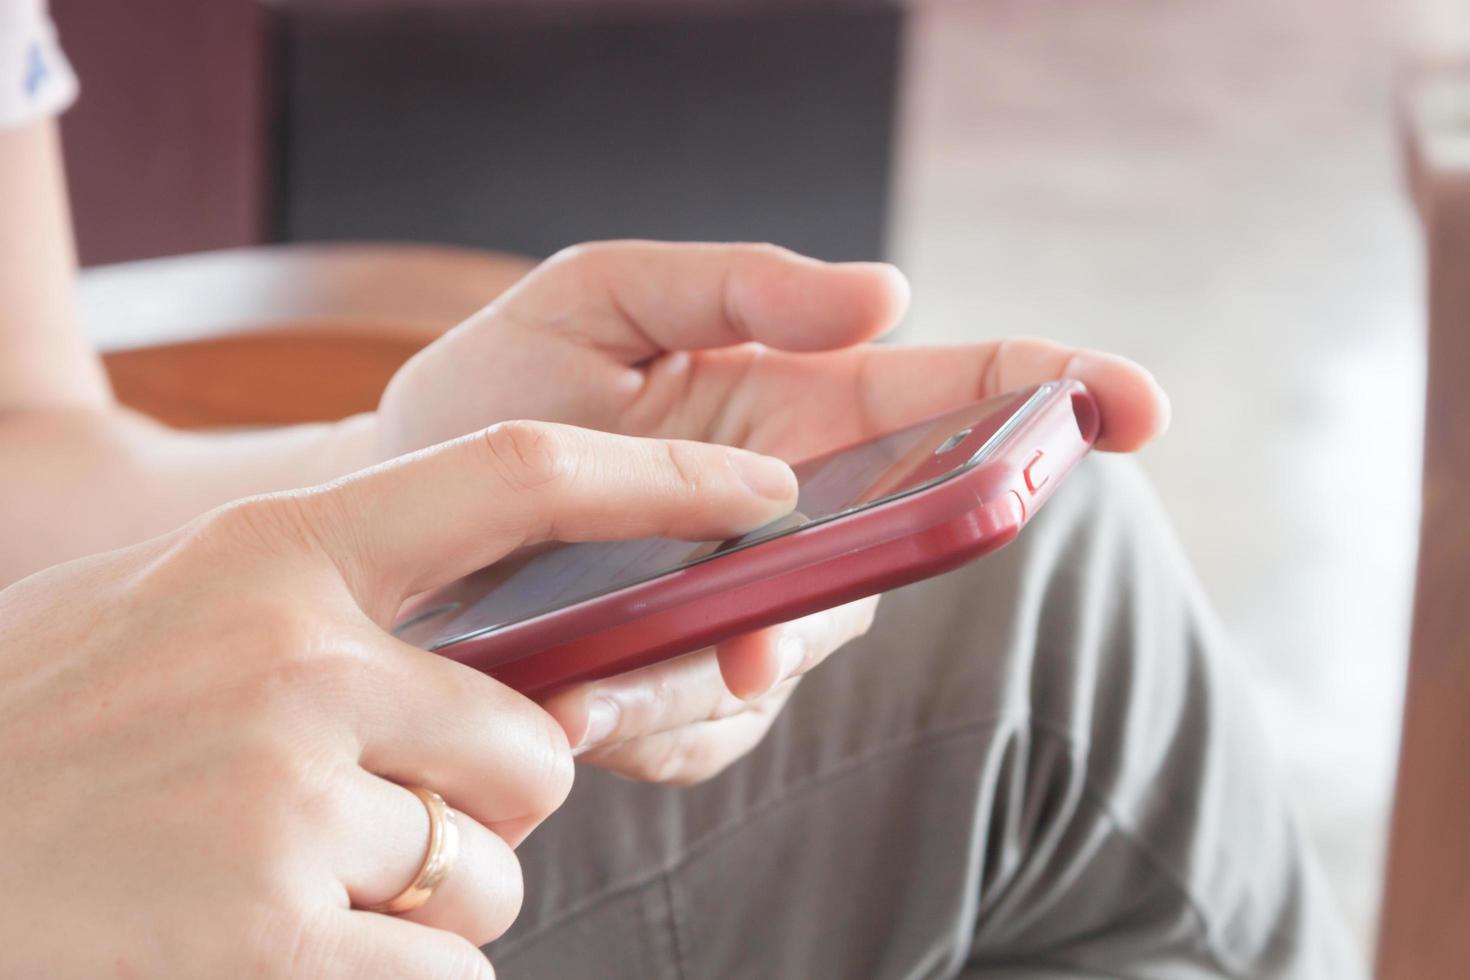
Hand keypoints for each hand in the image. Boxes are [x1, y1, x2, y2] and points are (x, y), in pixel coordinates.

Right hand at [0, 421, 797, 976]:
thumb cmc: (37, 732)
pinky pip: (449, 978)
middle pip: (534, 746)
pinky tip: (280, 953)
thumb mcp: (166, 610)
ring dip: (431, 905)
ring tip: (288, 890)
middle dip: (491, 804)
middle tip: (376, 819)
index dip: (663, 475)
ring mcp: (285, 808)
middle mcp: (297, 665)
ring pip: (493, 876)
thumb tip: (493, 649)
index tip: (763, 487)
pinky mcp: (277, 946)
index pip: (521, 476)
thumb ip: (324, 603)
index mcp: (276, 556)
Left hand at [379, 241, 1170, 783]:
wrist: (396, 505)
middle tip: (760, 623)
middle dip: (861, 587)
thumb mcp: (598, 297)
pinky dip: (654, 724)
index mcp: (794, 408)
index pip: (954, 397)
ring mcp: (743, 609)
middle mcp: (793, 517)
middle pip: (899, 549)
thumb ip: (739, 283)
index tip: (1139, 404)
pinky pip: (713, 729)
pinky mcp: (681, 692)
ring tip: (601, 678)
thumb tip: (890, 297)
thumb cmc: (498, 390)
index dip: (1058, 394)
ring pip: (799, 656)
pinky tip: (572, 705)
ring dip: (723, 673)